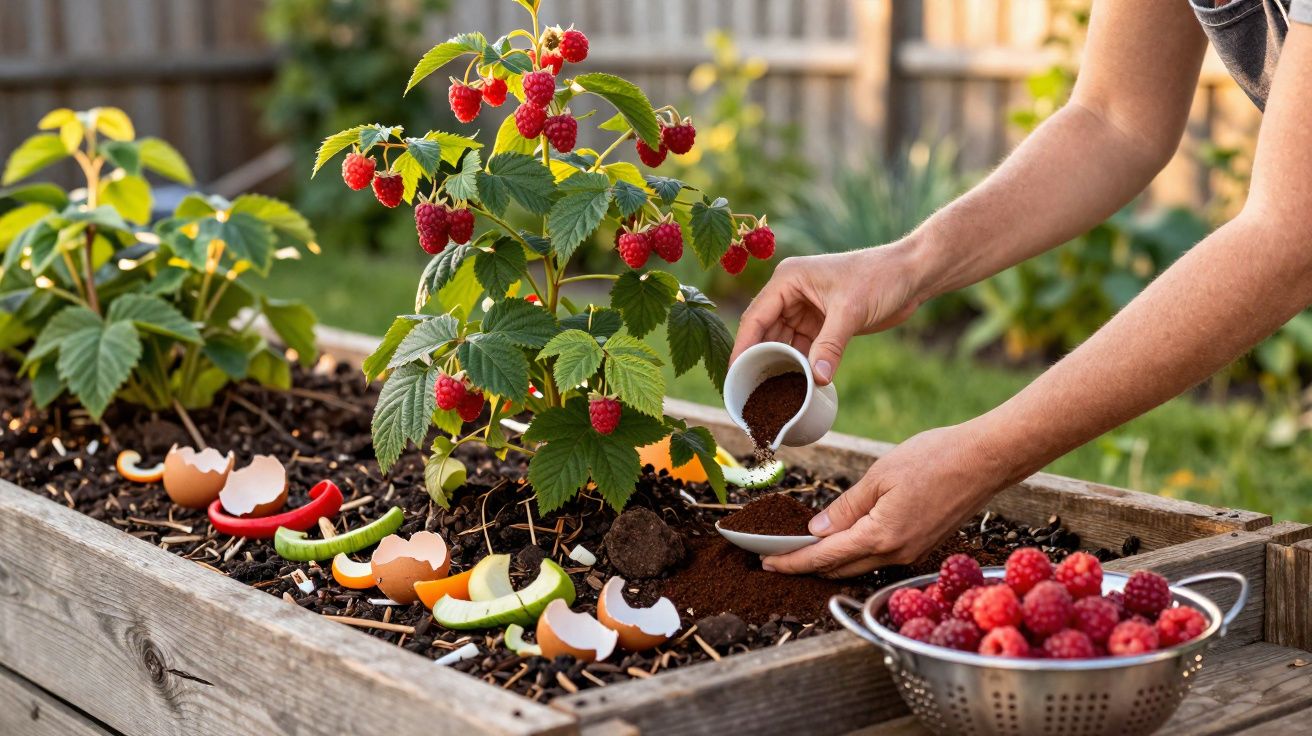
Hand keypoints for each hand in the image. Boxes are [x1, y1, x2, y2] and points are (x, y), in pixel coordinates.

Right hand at [730, 243, 928, 383]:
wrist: (912, 273)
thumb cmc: (880, 278)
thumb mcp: (851, 311)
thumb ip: (830, 345)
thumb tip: (815, 380)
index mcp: (788, 279)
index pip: (756, 318)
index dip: (742, 348)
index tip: (734, 376)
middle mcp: (790, 292)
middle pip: (764, 333)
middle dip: (758, 361)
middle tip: (749, 392)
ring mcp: (805, 308)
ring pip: (782, 342)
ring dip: (779, 366)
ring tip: (769, 394)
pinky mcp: (821, 322)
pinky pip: (802, 347)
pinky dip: (799, 365)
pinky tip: (794, 385)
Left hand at [762, 420, 1010, 577]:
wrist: (986, 459)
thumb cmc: (936, 458)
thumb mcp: (879, 476)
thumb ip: (845, 508)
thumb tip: (816, 531)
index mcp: (880, 536)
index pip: (823, 557)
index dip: (791, 561)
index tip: (765, 561)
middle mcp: (895, 554)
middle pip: (839, 568)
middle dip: (805, 565)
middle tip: (776, 555)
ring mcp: (911, 553)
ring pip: (859, 564)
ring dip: (829, 560)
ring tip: (802, 548)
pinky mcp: (921, 545)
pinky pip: (878, 556)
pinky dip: (853, 551)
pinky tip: (841, 537)